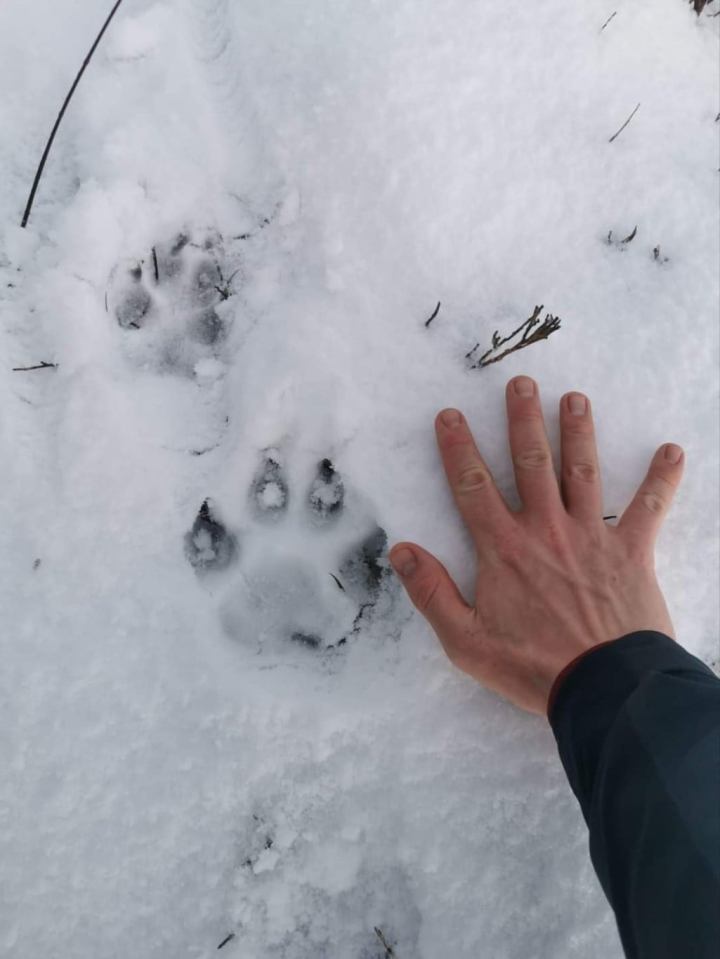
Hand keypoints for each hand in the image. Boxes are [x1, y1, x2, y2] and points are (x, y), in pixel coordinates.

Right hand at [389, 375, 683, 715]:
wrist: (603, 688)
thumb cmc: (532, 667)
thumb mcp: (465, 641)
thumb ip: (431, 593)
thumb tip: (401, 550)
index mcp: (503, 549)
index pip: (473, 487)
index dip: (458, 449)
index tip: (450, 415)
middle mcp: (546, 530)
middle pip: (531, 463)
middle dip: (523, 420)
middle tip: (522, 383)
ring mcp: (591, 536)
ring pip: (582, 472)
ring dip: (578, 432)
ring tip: (575, 398)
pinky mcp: (631, 552)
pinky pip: (649, 508)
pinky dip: (662, 479)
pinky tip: (673, 451)